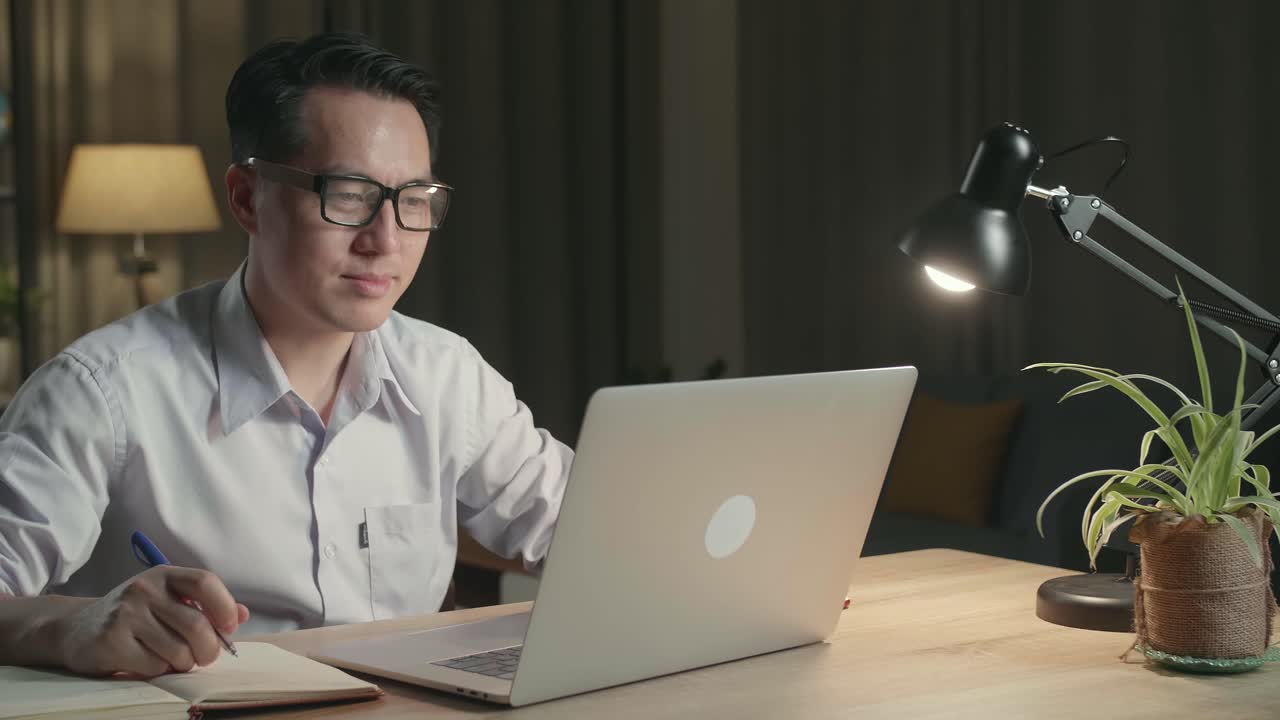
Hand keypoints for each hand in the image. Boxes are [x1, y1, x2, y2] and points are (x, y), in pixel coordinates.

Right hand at [52, 566, 249, 676]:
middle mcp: (144, 589)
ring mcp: (126, 614)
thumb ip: (205, 606)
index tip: (229, 627)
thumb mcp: (167, 601)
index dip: (225, 607)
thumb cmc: (134, 617)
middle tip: (205, 656)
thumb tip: (243, 615)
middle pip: (196, 624)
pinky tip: (146, 661)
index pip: (205, 582)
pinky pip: (154, 665)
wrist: (76, 629)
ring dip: (183, 663)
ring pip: (178, 650)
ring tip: (173, 658)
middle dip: (209, 649)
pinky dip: (159, 670)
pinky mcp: (111, 641)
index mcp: (164, 575)